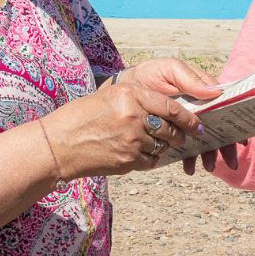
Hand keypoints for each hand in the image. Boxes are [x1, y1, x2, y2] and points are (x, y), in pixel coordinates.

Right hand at [42, 80, 200, 178]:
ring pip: (162, 146)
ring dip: (164, 147)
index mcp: (130, 95)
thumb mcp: (110, 96)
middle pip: (170, 128)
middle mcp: (133, 117)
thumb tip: (169, 108)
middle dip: (180, 134)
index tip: (197, 123)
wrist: (57, 145)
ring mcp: (131, 141)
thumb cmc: (82, 117)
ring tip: (158, 144)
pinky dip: (151, 159)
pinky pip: (151, 161)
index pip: (171, 107)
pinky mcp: (127, 161)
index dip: (188, 117)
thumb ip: (139, 99)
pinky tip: (142, 154)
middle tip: (183, 136)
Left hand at [114, 58, 237, 173]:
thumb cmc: (148, 75)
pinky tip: (188, 167)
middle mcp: (197, 106)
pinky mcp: (172, 133)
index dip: (234, 121)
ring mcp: (185, 121)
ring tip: (208, 167)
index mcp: (201, 90)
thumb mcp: (169, 70)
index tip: (240, 138)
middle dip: (225, 145)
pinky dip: (189, 158)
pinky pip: (185, 147)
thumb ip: (190, 79)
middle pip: (218, 126)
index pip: (224, 105)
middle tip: (229, 161)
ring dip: (209, 154)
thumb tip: (216, 92)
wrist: (121, 90)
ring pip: (204, 140)